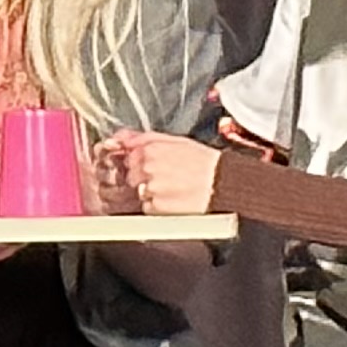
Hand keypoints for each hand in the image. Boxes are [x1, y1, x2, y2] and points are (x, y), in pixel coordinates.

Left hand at [101, 132, 219, 216]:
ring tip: (175, 190)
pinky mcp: (156, 206)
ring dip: (153, 194)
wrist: (224, 184)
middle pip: (132, 176)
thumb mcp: (176, 141)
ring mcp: (150, 187)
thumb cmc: (204, 162)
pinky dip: (159, 208)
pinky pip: (148, 208)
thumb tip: (122, 139)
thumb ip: (145, 138)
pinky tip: (176, 201)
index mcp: (150, 148)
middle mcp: (147, 167)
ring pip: (139, 193)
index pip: (129, 158)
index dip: (142, 165)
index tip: (157, 168)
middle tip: (169, 180)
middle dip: (145, 179)